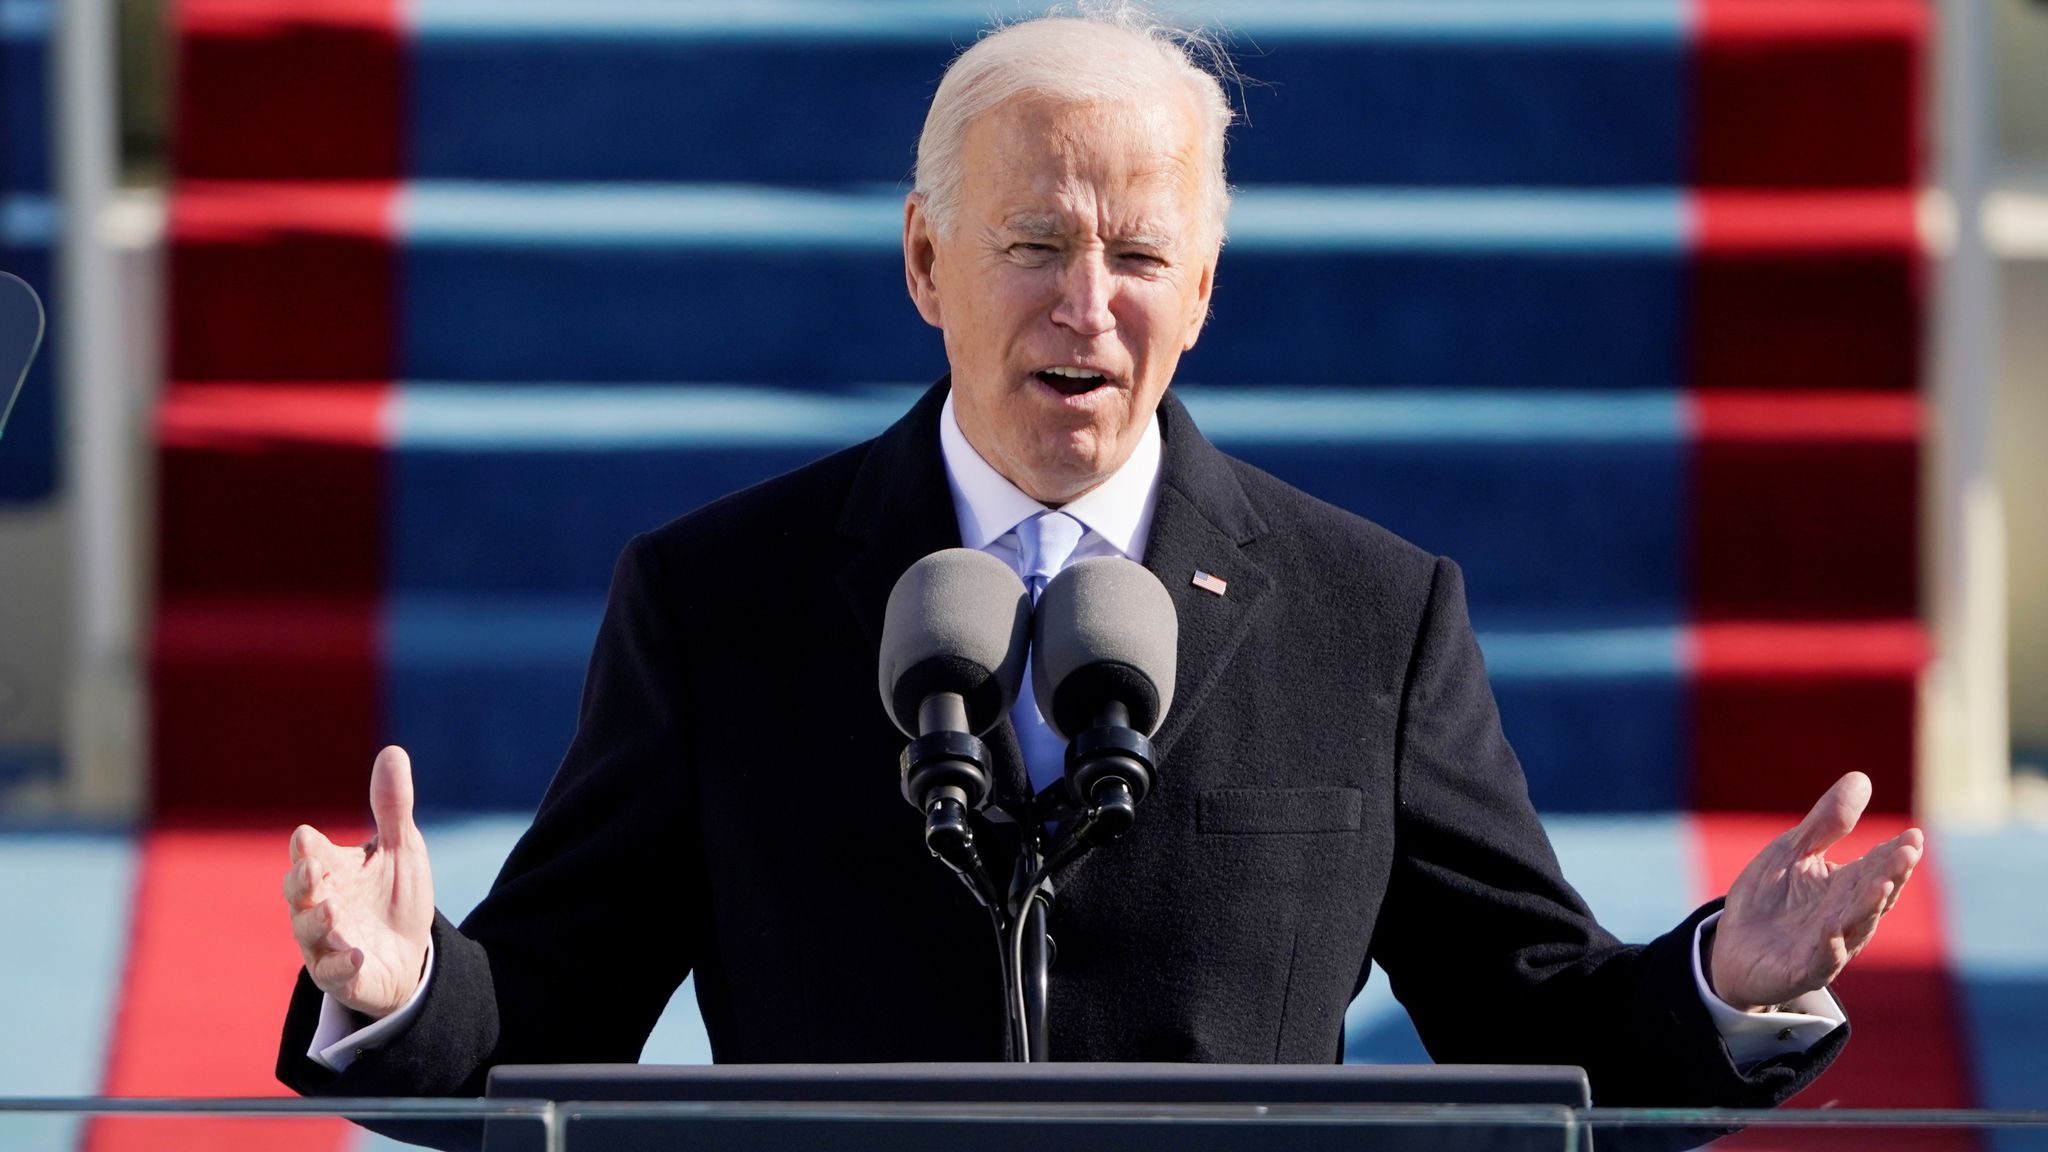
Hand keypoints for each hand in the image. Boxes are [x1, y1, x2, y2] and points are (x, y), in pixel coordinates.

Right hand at [282, 745, 434, 1018]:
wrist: (410, 953)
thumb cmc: (393, 896)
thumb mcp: (400, 848)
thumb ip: (392, 806)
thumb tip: (393, 751)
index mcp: (329, 869)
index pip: (307, 854)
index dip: (306, 848)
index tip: (308, 840)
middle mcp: (318, 905)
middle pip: (297, 892)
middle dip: (302, 882)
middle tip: (313, 872)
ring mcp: (325, 943)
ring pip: (309, 933)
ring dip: (318, 923)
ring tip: (334, 913)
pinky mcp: (341, 976)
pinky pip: (334, 973)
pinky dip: (342, 964)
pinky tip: (357, 954)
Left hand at [1707, 771, 1922, 1011]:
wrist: (1733, 949)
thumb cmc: (1770, 899)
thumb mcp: (1793, 852)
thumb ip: (1825, 823)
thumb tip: (1861, 778)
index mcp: (1845, 888)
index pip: (1878, 868)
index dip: (1896, 854)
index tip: (1912, 836)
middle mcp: (1844, 918)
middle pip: (1873, 895)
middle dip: (1891, 874)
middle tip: (1907, 852)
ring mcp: (1825, 946)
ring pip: (1854, 927)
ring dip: (1869, 907)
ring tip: (1882, 884)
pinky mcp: (1800, 970)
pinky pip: (1819, 961)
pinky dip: (1828, 948)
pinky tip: (1833, 932)